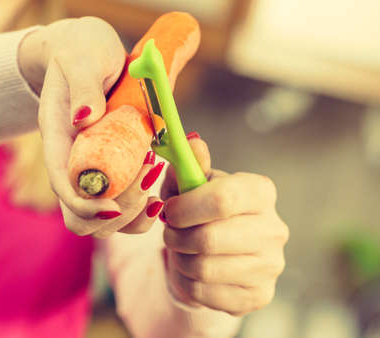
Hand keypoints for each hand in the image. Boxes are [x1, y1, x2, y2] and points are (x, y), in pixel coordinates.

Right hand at [18, 18, 163, 236]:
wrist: (90, 54)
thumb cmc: (83, 51)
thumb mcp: (82, 58)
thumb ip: (83, 85)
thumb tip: (84, 118)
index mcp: (58, 142)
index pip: (63, 188)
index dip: (85, 205)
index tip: (115, 206)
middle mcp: (74, 165)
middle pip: (82, 218)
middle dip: (118, 210)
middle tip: (148, 172)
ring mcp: (96, 171)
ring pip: (108, 220)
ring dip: (136, 211)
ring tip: (155, 171)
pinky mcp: (117, 170)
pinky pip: (129, 207)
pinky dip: (147, 206)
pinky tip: (161, 179)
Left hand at [161, 136, 288, 315]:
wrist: (219, 249)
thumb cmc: (201, 209)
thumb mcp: (191, 184)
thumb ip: (189, 164)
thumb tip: (192, 143)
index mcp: (260, 192)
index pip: (223, 199)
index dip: (185, 207)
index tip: (168, 211)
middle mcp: (274, 229)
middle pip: (209, 239)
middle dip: (176, 237)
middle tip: (170, 232)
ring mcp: (271, 266)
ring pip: (203, 269)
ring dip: (179, 259)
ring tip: (180, 249)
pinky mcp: (259, 295)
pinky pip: (205, 294)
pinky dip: (186, 282)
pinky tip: (191, 270)